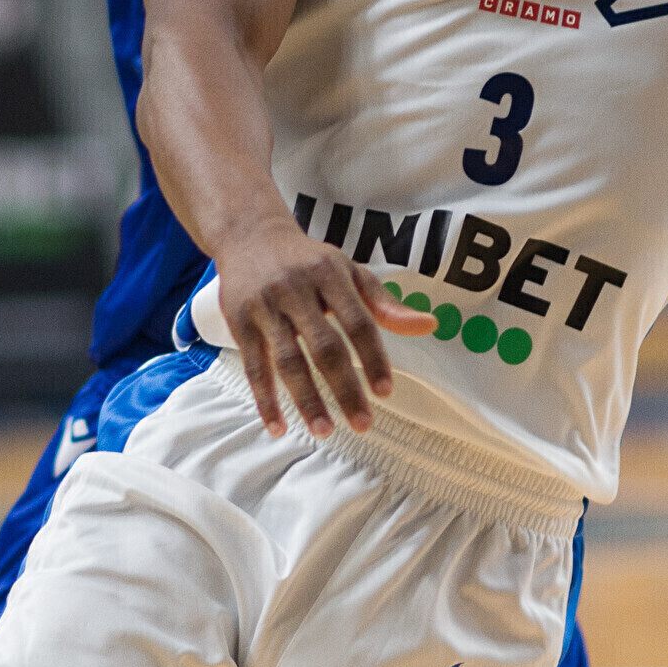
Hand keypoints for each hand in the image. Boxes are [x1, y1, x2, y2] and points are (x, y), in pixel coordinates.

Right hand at [211, 226, 421, 437]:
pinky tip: (278, 426)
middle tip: (363, 424)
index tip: (385, 392)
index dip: (373, 357)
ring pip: (287, 361)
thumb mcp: (348, 271)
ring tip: (324, 431)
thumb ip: (384, 303)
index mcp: (329, 274)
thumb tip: (429, 325)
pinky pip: (254, 366)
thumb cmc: (308, 260)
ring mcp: (265, 306)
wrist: (249, 235)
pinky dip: (265, 400)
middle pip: (324, 346)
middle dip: (344, 388)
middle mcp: (296, 289)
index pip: (357, 321)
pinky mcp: (239, 322)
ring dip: (306, 400)